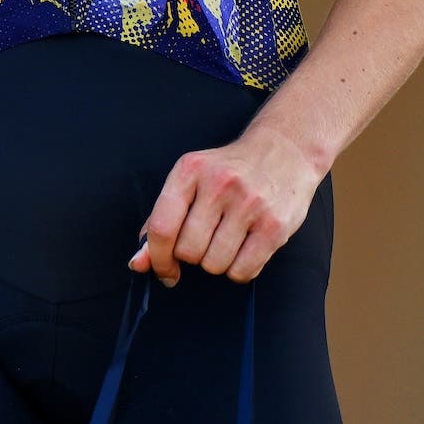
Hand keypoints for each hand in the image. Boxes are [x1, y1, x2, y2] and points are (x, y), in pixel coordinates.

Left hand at [131, 123, 321, 285]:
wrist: (284, 152)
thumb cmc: (229, 171)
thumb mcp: (189, 181)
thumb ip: (161, 220)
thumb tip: (139, 262)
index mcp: (189, 171)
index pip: (162, 227)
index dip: (157, 258)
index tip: (164, 270)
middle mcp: (218, 185)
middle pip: (188, 251)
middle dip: (192, 256)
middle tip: (204, 241)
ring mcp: (249, 205)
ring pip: (215, 265)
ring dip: (216, 264)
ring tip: (226, 240)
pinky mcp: (274, 226)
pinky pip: (244, 271)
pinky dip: (239, 270)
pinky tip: (244, 249)